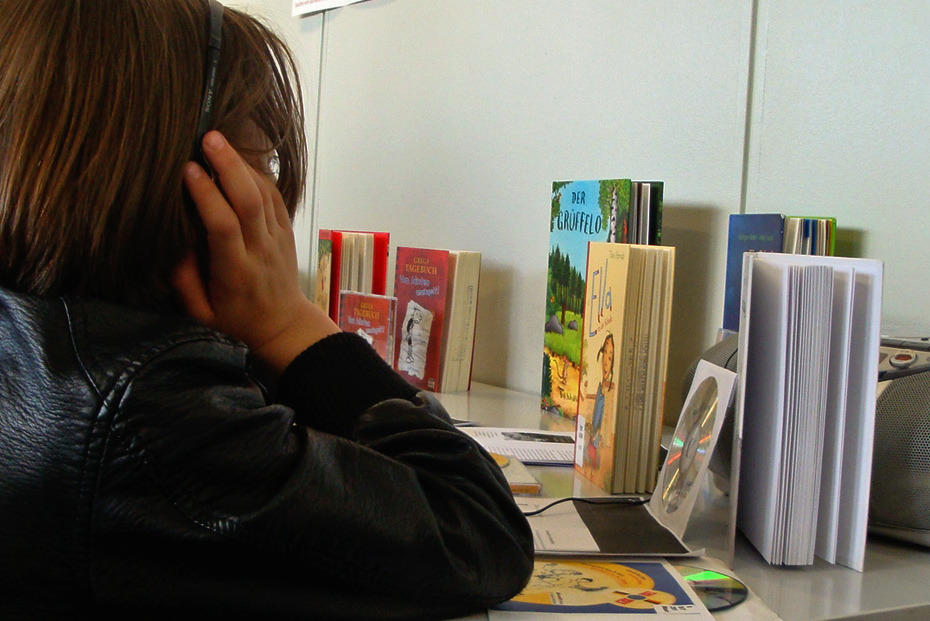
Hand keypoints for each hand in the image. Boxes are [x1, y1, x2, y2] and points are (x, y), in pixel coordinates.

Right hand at [173, 131, 338, 372]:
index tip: (188, 169)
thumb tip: (172, 242)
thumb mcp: (201, 312)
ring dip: (243, 164)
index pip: (224, 226)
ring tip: (219, 140)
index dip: (207, 195)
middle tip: (209, 137)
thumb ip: (184, 280)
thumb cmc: (235, 319)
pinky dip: (257, 174)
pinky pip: (274, 196)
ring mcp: (278, 238)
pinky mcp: (286, 230)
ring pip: (265, 194)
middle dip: (230, 166)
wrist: (284, 324)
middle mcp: (260, 251)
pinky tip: (238, 158)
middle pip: (249, 202)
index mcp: (236, 272)